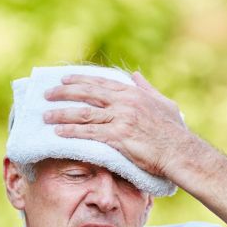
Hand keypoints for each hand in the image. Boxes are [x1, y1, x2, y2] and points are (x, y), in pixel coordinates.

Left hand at [43, 72, 187, 177]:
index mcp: (133, 93)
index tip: (64, 79)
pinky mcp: (118, 137)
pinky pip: (89, 133)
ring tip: (46, 116)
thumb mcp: (164, 103)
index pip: (100, 82)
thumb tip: (136, 75)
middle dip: (64, 93)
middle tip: (46, 95)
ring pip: (84, 113)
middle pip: (87, 93)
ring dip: (62, 114)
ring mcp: (120, 119)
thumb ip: (147, 88)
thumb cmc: (175, 132)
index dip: (80, 80)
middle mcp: (124, 102)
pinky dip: (72, 132)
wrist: (180, 152)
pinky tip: (58, 133)